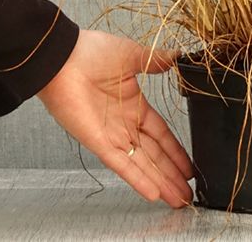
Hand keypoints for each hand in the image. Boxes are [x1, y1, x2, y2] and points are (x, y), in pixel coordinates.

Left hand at [36, 29, 193, 208]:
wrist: (62, 59)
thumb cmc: (91, 52)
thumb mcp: (131, 54)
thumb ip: (155, 61)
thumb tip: (176, 57)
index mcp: (133, 104)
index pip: (161, 134)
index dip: (176, 151)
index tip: (189, 166)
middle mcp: (124, 124)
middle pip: (154, 155)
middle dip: (172, 174)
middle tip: (188, 192)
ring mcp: (112, 135)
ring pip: (142, 164)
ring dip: (161, 182)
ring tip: (179, 199)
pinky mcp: (98, 142)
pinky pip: (121, 165)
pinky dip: (137, 179)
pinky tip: (153, 193)